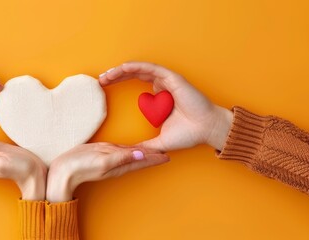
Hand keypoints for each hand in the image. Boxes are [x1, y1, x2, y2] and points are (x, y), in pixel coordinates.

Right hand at [46, 143, 168, 202]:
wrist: (64, 169)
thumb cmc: (82, 165)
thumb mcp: (104, 160)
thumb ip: (123, 156)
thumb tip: (143, 155)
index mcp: (121, 164)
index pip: (143, 160)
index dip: (156, 158)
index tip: (168, 156)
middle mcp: (118, 162)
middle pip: (140, 158)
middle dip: (153, 155)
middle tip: (166, 152)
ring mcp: (111, 158)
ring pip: (132, 154)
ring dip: (143, 152)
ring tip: (154, 149)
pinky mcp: (103, 152)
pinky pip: (122, 150)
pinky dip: (131, 148)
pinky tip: (133, 147)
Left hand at [99, 62, 233, 150]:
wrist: (207, 130)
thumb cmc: (189, 134)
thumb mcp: (159, 141)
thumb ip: (144, 145)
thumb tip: (128, 153)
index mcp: (159, 95)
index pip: (135, 83)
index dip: (119, 82)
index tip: (104, 87)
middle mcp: (162, 85)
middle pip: (134, 74)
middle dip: (116, 75)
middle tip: (100, 80)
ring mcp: (167, 80)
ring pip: (139, 69)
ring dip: (121, 70)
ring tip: (106, 75)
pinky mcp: (172, 78)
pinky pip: (150, 68)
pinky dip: (136, 67)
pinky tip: (122, 68)